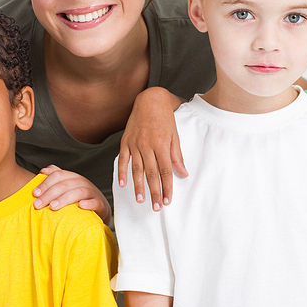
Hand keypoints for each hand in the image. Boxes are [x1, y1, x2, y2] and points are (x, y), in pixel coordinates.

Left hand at [33, 165, 110, 225]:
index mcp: (74, 177)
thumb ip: (56, 177)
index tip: (35, 193)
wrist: (100, 211)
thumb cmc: (80, 199)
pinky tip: (81, 206)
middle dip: (49, 194)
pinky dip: (89, 203)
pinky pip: (96, 202)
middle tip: (38, 204)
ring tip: (53, 207)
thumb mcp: (68, 187)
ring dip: (64, 198)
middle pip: (65, 184)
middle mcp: (83, 183)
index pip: (58, 175)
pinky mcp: (101, 205)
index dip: (45, 183)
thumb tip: (43, 170)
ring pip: (79, 192)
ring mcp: (93, 193)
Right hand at [117, 87, 186, 211]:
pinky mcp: (125, 141)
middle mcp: (147, 145)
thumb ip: (177, 156)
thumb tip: (183, 174)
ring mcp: (134, 144)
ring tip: (141, 200)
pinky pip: (123, 159)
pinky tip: (123, 184)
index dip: (167, 187)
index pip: (165, 171)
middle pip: (151, 173)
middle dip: (154, 192)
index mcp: (161, 144)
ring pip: (136, 169)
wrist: (150, 100)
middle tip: (156, 207)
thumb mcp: (174, 135)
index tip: (168, 200)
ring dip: (138, 186)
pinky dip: (122, 172)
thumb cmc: (165, 118)